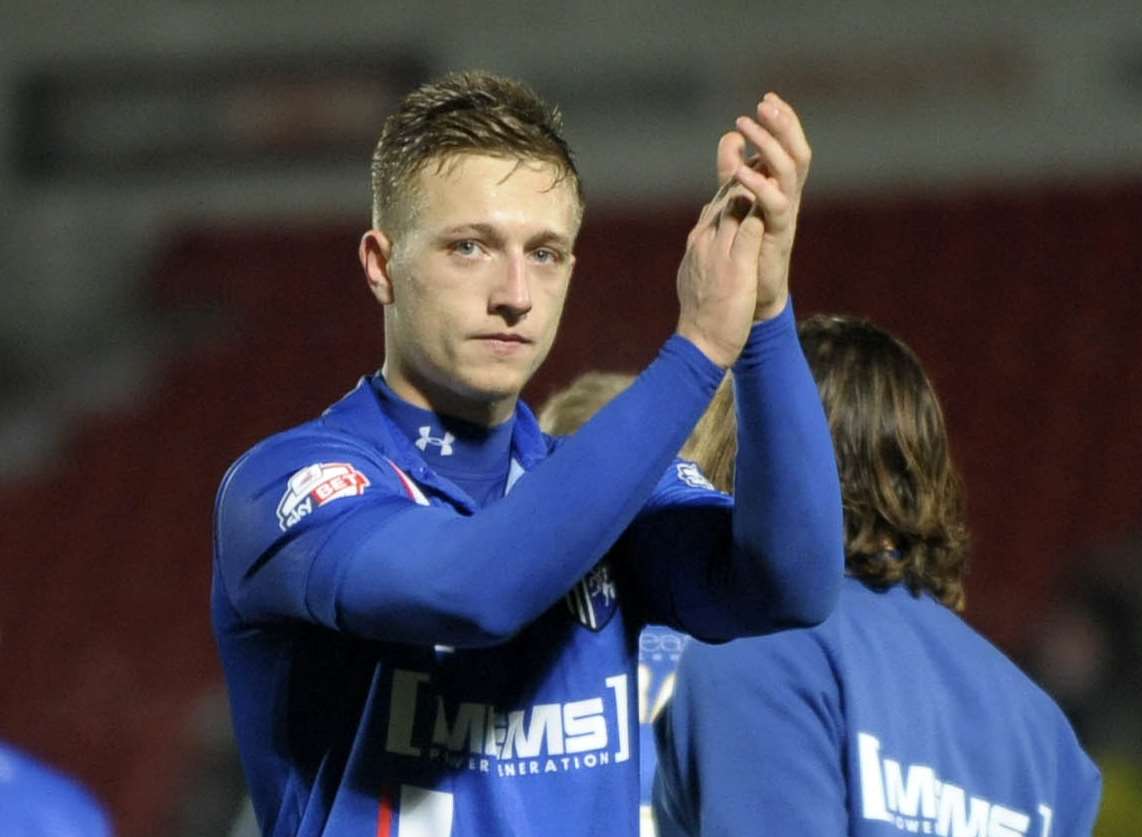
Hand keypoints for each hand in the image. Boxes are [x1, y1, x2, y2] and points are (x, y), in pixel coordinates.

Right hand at [675, 155, 766, 368]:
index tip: (746, 150)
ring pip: (734, 202)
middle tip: (757, 135)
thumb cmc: (703, 313)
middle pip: (725, 191)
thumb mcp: (704, 273)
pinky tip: (774, 189)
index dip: (733, 172)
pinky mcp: (734, 264)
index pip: (717, 198)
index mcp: (699, 240)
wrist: (699, 343)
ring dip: (752, 175)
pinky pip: (748, 226)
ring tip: (768, 151)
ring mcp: (718, 250)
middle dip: (741, 162)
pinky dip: (760, 205)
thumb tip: (712, 238)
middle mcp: (706, 239)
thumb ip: (710, 250)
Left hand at [716, 93, 811, 320]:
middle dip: (782, 126)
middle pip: (796, 152)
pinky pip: (775, 205)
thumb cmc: (747, 248)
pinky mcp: (778, 234)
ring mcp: (785, 215)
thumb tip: (730, 137)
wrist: (752, 295)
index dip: (783, 121)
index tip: (768, 98)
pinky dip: (758, 185)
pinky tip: (740, 173)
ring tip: (746, 126)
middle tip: (764, 104)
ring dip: (768, 146)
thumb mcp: (737, 201)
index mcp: (781, 187)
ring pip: (789, 172)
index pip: (788, 146)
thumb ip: (733, 170)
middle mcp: (788, 197)